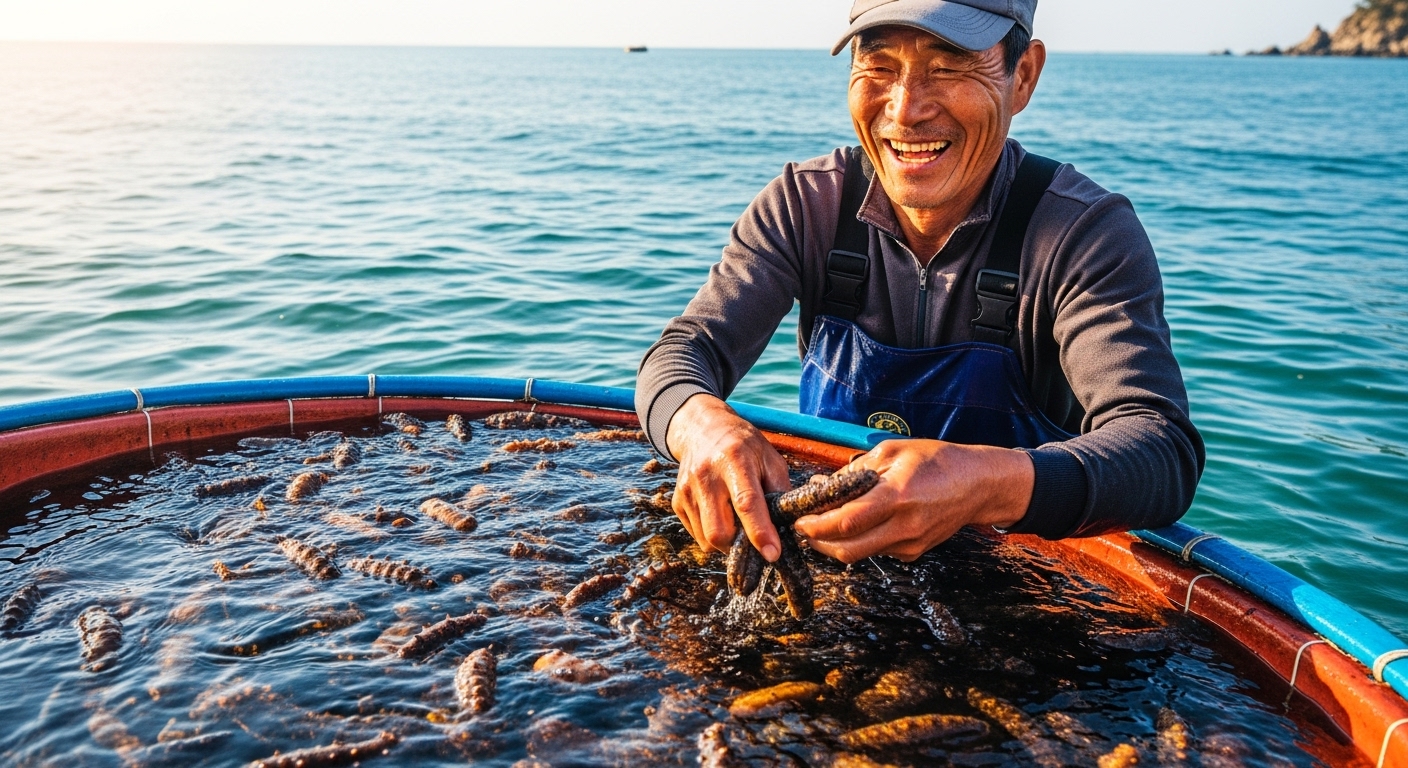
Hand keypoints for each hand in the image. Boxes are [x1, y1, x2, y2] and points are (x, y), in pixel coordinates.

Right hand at [665, 394, 791, 560]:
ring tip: (738, 525)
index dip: (760, 531)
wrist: (702, 430)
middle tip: (754, 539)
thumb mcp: (769, 458)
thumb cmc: (744, 445)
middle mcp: (706, 476)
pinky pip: (696, 536)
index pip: (746, 502)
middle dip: (740, 545)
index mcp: (734, 460)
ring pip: (707, 539)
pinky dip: (712, 536)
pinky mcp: (676, 501)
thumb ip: (779, 489)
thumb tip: (787, 525)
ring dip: (727, 543)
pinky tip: (722, 517)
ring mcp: (687, 490)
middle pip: (719, 531)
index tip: (772, 554)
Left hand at [792, 439, 1033, 563]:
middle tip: (803, 528)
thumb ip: (856, 471)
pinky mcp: (914, 552)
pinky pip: (877, 550)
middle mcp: (903, 526)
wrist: (978, 484)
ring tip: (823, 521)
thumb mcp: (893, 451)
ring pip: (860, 554)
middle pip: (847, 550)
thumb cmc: (937, 461)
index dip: (815, 526)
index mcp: (896, 497)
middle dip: (818, 543)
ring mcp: (910, 544)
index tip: (798, 519)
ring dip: (835, 542)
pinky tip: (854, 522)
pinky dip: (859, 540)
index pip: (845, 522)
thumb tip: (823, 484)